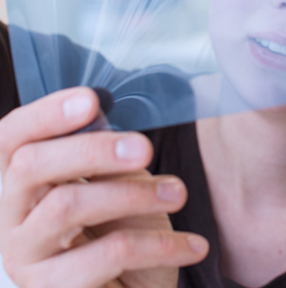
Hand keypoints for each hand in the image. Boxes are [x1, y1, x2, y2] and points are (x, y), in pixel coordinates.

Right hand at [0, 88, 208, 287]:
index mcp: (25, 184)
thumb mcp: (119, 184)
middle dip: (92, 149)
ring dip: (134, 193)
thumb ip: (105, 154)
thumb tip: (101, 111)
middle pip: (30, 167)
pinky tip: (193, 244)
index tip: (90, 100)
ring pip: (67, 206)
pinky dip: (160, 244)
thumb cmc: (125, 234)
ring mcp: (26, 259)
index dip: (44, 114)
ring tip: (179, 193)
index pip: (12, 139)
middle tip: (144, 148)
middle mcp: (12, 220)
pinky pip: (108, 254)